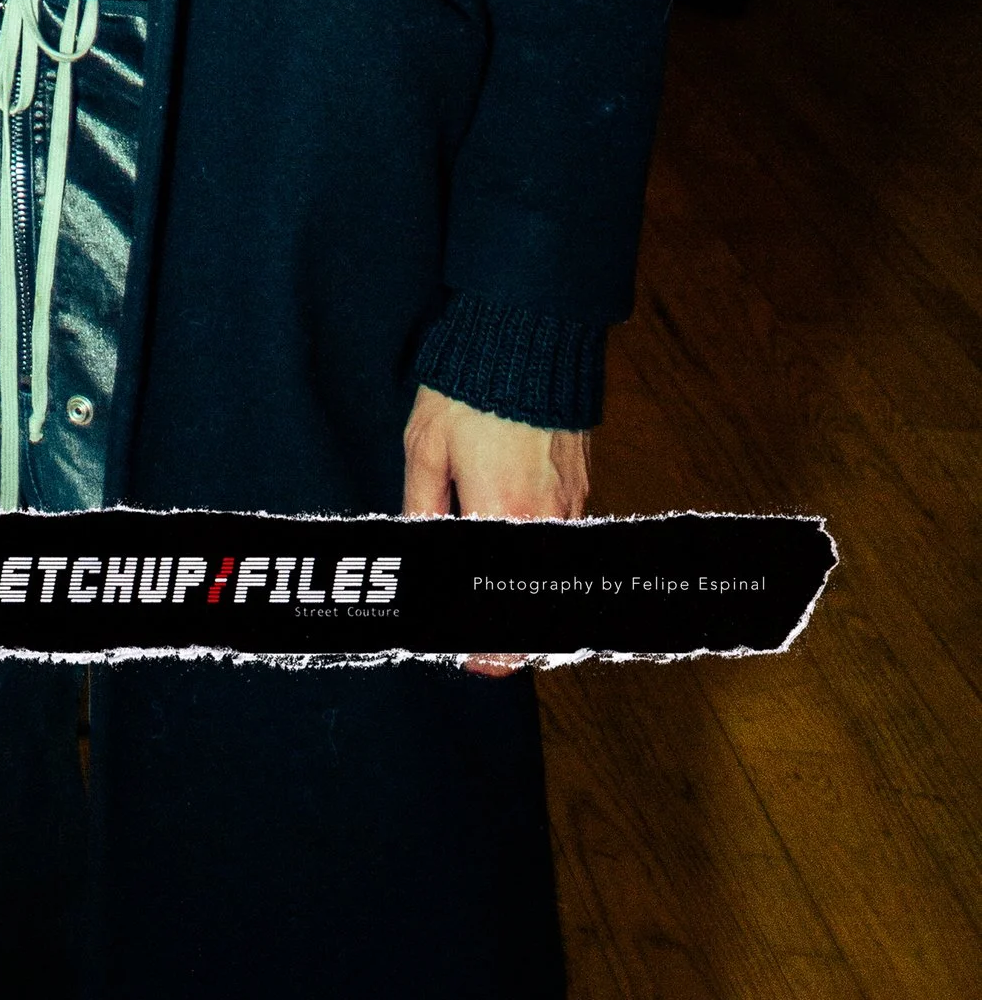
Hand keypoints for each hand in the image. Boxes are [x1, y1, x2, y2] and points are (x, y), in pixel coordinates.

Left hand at [403, 382, 587, 678]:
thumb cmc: (469, 388)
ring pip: (553, 577)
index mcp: (500, 516)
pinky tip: (520, 566)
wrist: (527, 338)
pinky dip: (544, 566)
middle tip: (486, 652)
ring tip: (498, 616)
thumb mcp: (425, 448)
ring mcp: (570, 504)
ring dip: (529, 601)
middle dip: (515, 640)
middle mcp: (543, 519)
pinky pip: (564, 542)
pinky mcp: (580, 487)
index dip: (491, 650)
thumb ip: (422, 510)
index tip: (475, 662)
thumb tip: (418, 554)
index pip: (503, 607)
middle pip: (540, 606)